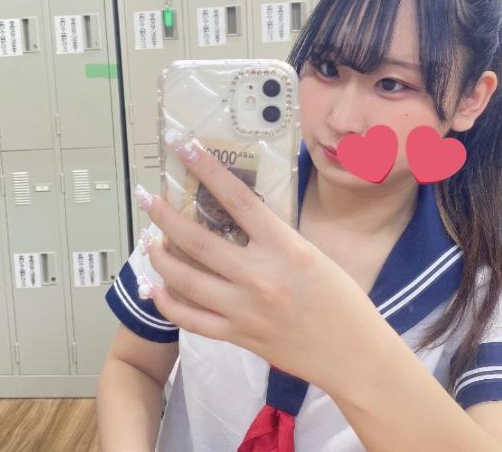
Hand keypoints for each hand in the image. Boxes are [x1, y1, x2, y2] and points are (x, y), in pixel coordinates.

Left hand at [137, 136, 370, 390]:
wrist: (354, 354)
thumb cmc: (342, 299)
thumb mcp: (311, 253)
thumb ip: (274, 237)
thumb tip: (237, 219)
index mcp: (284, 247)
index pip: (237, 198)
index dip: (207, 169)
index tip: (184, 147)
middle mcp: (259, 276)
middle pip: (198, 240)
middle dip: (165, 215)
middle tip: (147, 197)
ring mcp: (245, 309)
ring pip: (185, 280)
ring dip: (160, 257)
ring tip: (148, 240)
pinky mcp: (238, 336)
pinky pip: (191, 320)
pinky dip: (168, 304)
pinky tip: (155, 289)